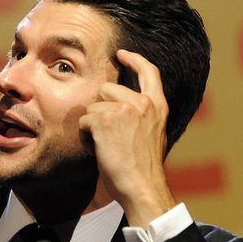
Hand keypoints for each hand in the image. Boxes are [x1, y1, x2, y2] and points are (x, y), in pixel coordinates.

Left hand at [79, 49, 175, 226]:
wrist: (142, 187)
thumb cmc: (145, 168)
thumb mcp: (154, 134)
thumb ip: (142, 115)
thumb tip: (122, 106)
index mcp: (158, 106)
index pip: (149, 72)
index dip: (134, 59)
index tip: (122, 54)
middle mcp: (142, 103)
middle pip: (107, 88)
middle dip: (101, 108)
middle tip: (110, 135)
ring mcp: (124, 110)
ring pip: (92, 106)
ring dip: (94, 125)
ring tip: (108, 145)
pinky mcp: (105, 120)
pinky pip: (84, 122)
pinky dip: (87, 138)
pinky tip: (101, 151)